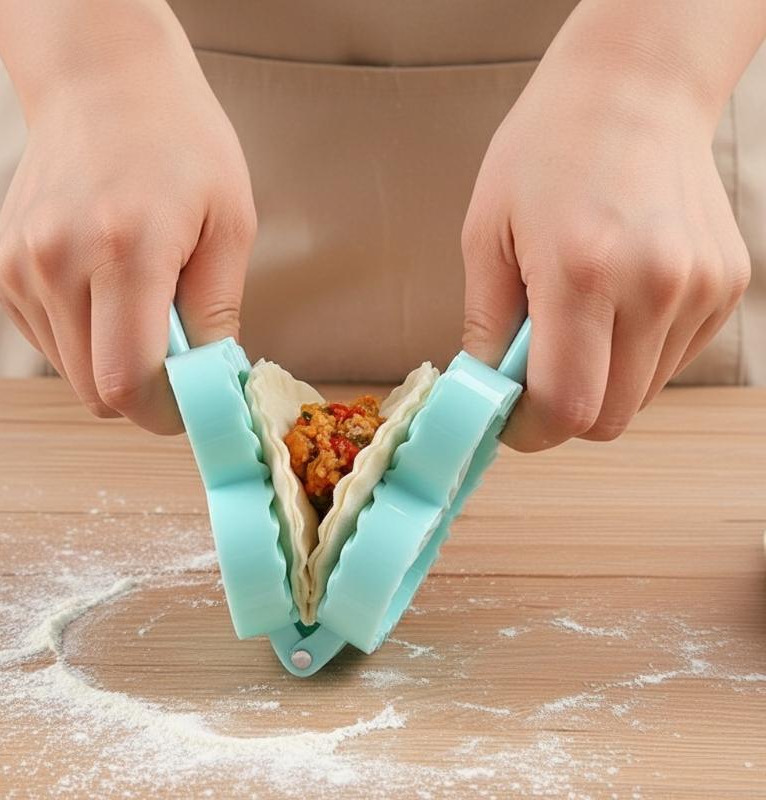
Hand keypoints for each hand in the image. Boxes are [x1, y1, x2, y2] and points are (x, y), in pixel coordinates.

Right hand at [0, 34, 254, 433]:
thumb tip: (210, 382)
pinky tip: (108, 288)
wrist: (105, 84)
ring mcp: (18, 266)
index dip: (163, 413)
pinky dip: (87, 336)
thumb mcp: (229, 225)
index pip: (125, 381)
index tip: (191, 405)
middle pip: (95, 389)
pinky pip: (51, 342)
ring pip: (71, 372)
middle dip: (144, 389)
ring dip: (114, 360)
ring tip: (143, 301)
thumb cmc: (182, 145)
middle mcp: (56, 261)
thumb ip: (218, 314)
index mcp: (124, 250)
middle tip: (178, 347)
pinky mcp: (0, 269)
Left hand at [461, 58, 749, 451]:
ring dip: (600, 383)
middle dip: (563, 413)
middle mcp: (655, 285)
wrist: (633, 91)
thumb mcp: (486, 235)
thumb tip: (486, 394)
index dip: (532, 432)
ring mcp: (700, 288)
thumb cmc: (546, 152)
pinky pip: (670, 362)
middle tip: (533, 374)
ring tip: (575, 322)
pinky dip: (634, 356)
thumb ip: (485, 327)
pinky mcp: (725, 286)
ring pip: (642, 396)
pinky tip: (615, 304)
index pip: (568, 406)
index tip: (510, 421)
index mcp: (582, 272)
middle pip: (610, 418)